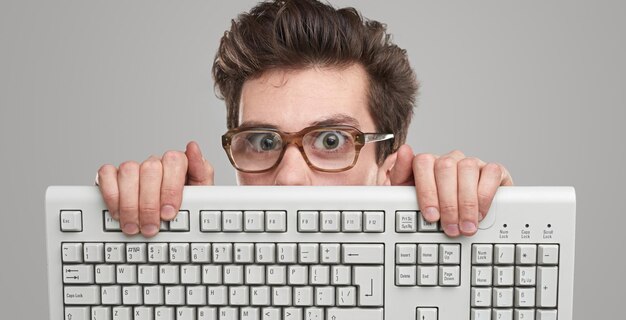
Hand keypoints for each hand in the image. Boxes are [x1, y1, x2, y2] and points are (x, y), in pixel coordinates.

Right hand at [97, 141, 213, 236]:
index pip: (174, 161)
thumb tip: (193, 147)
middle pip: (150, 169)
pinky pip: (106, 174)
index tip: (169, 213)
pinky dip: (111, 195)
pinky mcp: (113, 176)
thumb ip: (202, 171)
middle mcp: (155, 163)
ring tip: (134, 226)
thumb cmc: (186, 205)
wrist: (172, 220)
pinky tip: (118, 213)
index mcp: (177, 163)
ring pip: (128, 171)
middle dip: (150, 203)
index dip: (171, 188)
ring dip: (130, 204)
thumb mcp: (202, 193)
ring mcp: (134, 168)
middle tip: (151, 227)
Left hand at [389, 145, 512, 236]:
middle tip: (450, 227)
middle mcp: (450, 160)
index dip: (427, 190)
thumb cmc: (434, 207)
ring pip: (467, 168)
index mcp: (428, 163)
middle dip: (447, 202)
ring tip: (466, 225)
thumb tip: (405, 150)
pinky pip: (491, 172)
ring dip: (467, 201)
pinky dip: (485, 195)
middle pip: (445, 167)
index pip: (423, 163)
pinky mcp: (493, 170)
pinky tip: (480, 213)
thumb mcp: (408, 197)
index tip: (431, 216)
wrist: (463, 217)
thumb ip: (401, 175)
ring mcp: (471, 163)